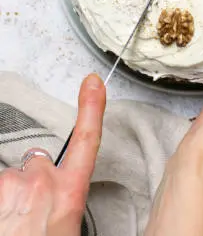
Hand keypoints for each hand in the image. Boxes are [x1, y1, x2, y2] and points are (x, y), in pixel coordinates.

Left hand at [0, 74, 105, 235]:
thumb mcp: (66, 228)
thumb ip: (62, 202)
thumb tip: (57, 199)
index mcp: (68, 194)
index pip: (86, 141)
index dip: (91, 109)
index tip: (93, 83)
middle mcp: (41, 182)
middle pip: (35, 168)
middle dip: (29, 186)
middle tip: (27, 221)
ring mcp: (11, 185)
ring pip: (9, 182)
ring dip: (8, 200)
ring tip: (12, 226)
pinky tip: (4, 222)